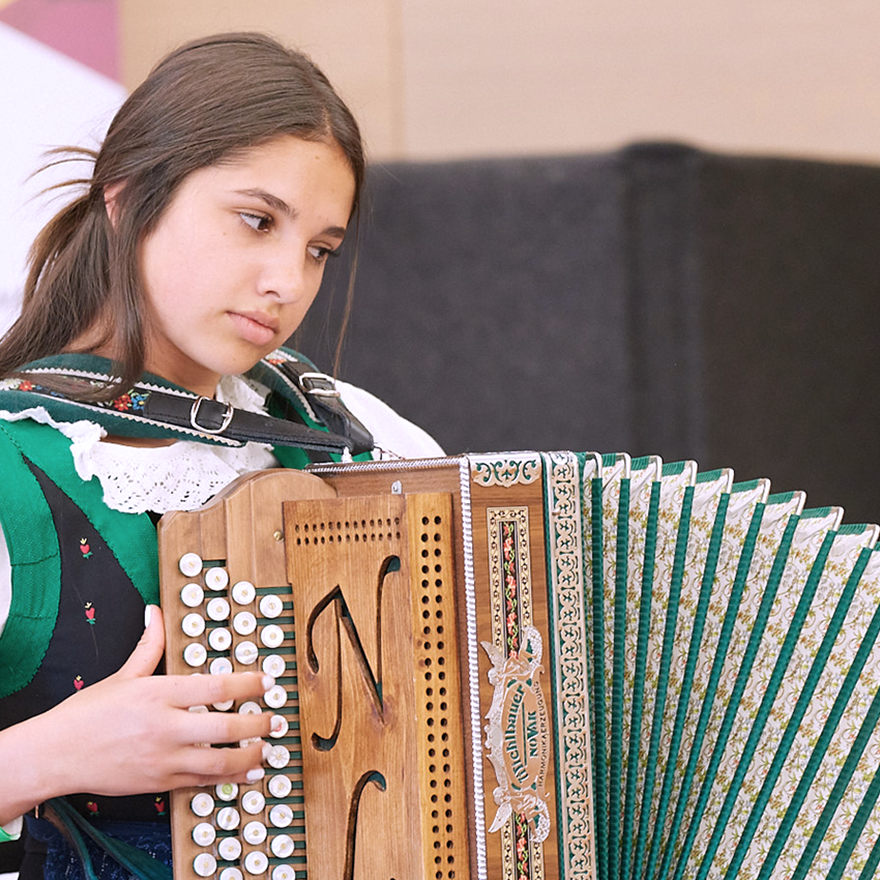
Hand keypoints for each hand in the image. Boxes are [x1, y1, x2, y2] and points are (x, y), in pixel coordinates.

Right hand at [0, 605, 272, 820]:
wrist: (56, 755)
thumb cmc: (88, 714)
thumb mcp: (122, 675)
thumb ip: (149, 645)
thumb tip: (155, 613)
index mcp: (158, 694)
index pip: (215, 687)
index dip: (248, 685)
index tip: (267, 682)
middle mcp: (164, 727)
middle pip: (224, 725)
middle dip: (257, 722)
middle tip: (276, 717)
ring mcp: (163, 758)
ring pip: (218, 761)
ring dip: (250, 755)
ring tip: (268, 748)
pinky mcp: (159, 782)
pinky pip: (202, 781)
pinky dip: (229, 778)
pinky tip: (246, 773)